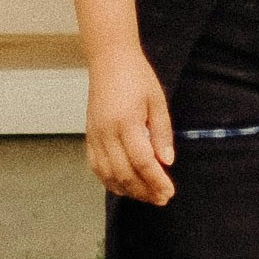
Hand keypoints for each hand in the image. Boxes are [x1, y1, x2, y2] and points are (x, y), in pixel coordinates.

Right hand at [85, 47, 175, 205]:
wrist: (109, 60)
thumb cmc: (137, 77)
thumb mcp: (157, 101)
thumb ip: (162, 133)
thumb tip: (166, 161)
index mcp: (126, 122)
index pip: (142, 161)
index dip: (156, 181)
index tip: (169, 192)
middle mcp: (107, 132)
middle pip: (125, 173)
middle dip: (144, 191)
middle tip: (161, 199)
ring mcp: (95, 136)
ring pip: (108, 174)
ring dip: (128, 190)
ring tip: (146, 196)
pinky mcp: (89, 136)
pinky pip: (96, 167)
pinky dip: (110, 181)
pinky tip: (124, 186)